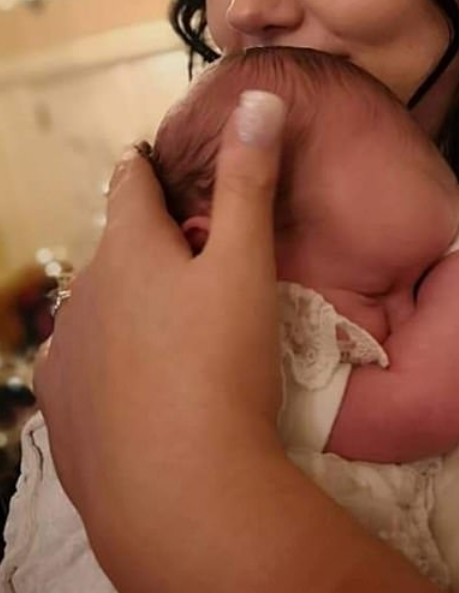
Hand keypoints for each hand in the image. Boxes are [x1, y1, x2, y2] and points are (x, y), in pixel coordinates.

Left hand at [34, 90, 286, 530]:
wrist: (180, 493)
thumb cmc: (220, 363)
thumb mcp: (245, 264)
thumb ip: (250, 180)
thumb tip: (260, 99)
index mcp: (130, 249)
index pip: (131, 185)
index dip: (143, 168)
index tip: (146, 158)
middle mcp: (85, 293)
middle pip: (115, 250)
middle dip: (144, 244)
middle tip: (185, 258)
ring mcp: (65, 354)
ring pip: (97, 309)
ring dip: (126, 303)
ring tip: (164, 325)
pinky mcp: (63, 410)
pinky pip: (85, 365)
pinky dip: (109, 360)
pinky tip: (135, 383)